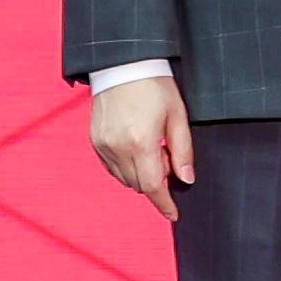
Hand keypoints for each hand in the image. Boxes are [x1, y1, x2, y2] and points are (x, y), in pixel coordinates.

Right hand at [90, 76, 193, 220]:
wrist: (123, 65)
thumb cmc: (155, 87)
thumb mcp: (178, 116)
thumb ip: (183, 151)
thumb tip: (186, 179)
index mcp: (141, 142)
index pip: (153, 186)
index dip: (164, 204)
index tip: (174, 214)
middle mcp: (118, 147)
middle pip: (139, 184)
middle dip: (157, 180)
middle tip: (166, 154)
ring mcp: (103, 145)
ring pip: (125, 178)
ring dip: (141, 173)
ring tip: (151, 145)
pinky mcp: (94, 141)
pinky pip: (112, 167)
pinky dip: (126, 166)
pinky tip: (136, 146)